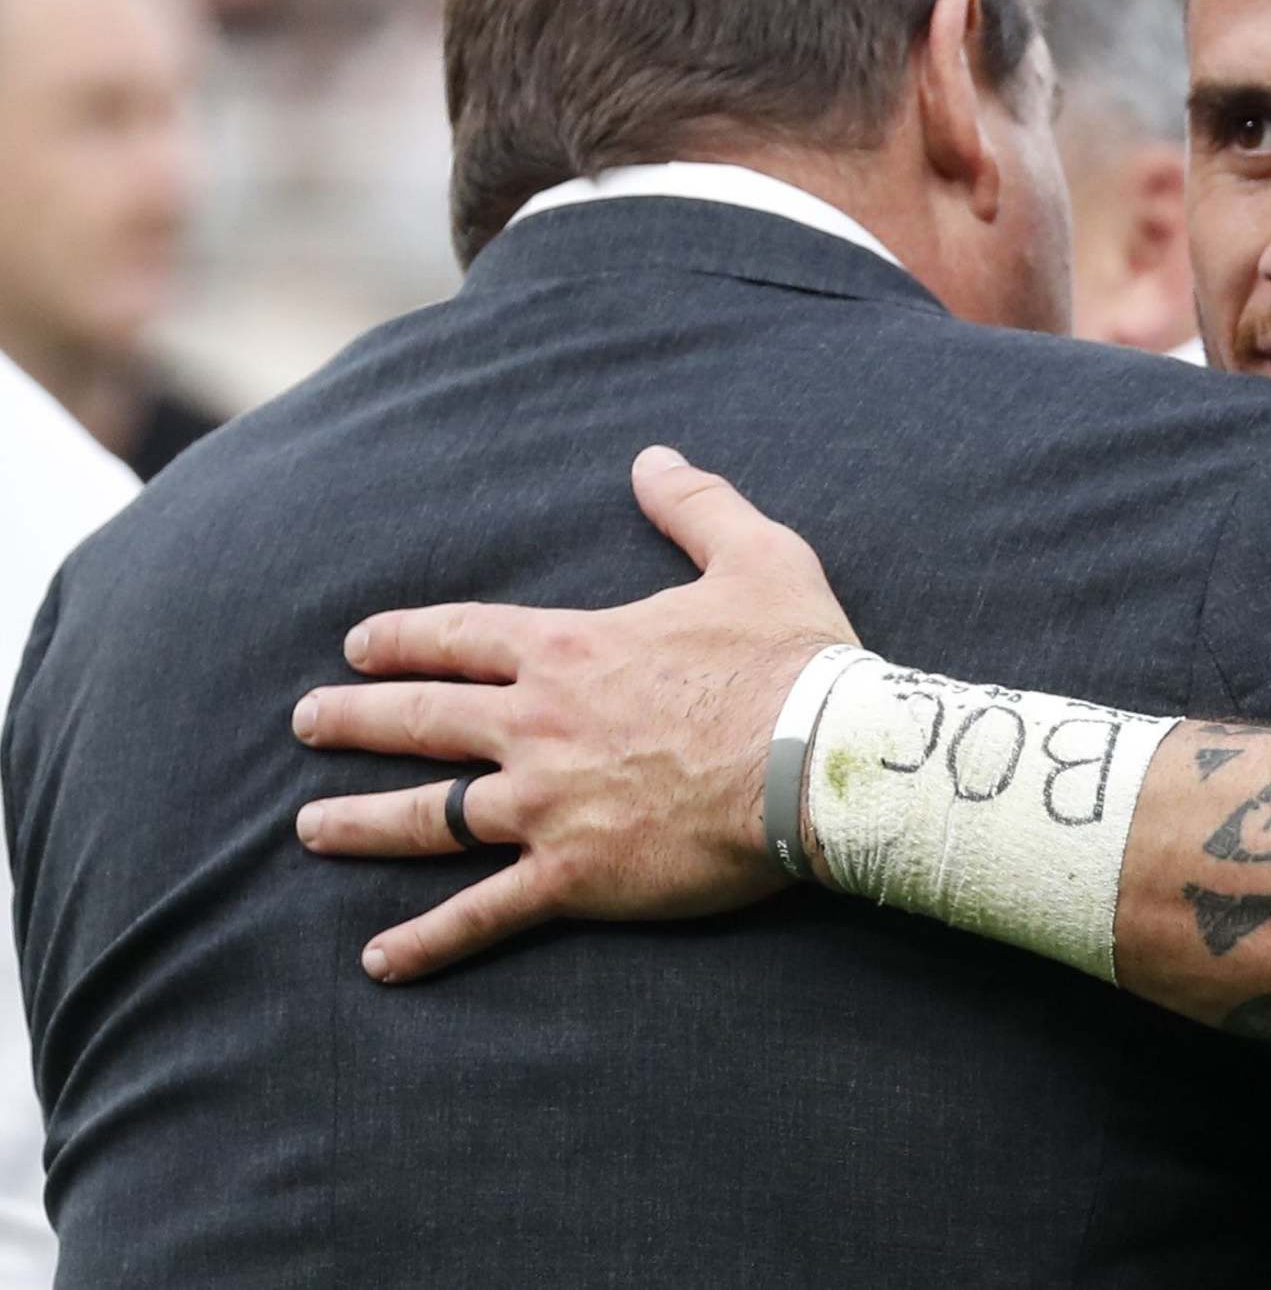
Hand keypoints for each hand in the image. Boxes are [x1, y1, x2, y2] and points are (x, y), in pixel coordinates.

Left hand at [293, 446, 858, 982]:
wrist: (817, 761)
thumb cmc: (791, 660)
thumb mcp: (756, 557)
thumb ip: (696, 507)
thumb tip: (655, 459)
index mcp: (571, 650)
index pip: (461, 636)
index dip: (403, 638)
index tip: (359, 645)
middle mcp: (537, 726)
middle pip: (420, 719)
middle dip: (354, 718)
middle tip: (306, 721)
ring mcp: (546, 805)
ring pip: (427, 815)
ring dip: (360, 821)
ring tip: (309, 827)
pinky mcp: (574, 876)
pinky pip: (483, 913)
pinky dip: (428, 939)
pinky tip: (379, 958)